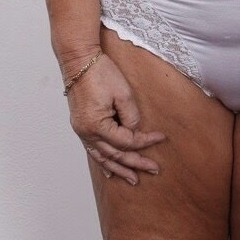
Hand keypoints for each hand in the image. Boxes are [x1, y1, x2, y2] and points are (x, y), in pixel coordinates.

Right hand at [65, 53, 165, 184]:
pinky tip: (109, 171)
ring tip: (133, 179)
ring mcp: (81, 130)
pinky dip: (101, 161)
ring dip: (118, 169)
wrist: (79, 60)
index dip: (145, 141)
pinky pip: (92, 149)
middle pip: (114, 154)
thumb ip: (131, 116)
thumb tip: (134, 132)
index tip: (160, 137)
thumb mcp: (123, 93)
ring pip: (102, 156)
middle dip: (135, 163)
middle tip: (154, 170)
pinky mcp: (81, 125)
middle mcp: (86, 132)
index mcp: (96, 125)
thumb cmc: (100, 72)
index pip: (126, 141)